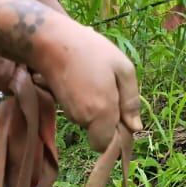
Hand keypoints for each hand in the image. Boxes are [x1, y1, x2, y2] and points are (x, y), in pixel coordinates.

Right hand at [35, 24, 143, 150]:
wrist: (50, 41)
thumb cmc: (91, 51)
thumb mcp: (122, 68)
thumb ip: (131, 101)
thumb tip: (135, 128)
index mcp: (102, 113)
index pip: (108, 145)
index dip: (118, 136)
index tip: (124, 117)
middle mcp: (83, 119)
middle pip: (101, 133)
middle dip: (110, 119)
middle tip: (114, 90)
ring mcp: (70, 113)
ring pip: (91, 122)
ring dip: (99, 107)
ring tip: (99, 79)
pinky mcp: (61, 105)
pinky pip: (81, 111)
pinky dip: (87, 100)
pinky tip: (87, 79)